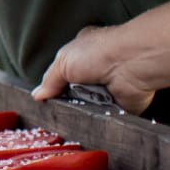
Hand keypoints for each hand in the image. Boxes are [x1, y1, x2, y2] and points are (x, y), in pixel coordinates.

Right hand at [32, 25, 157, 113]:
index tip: (45, 97)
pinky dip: (98, 117)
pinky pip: (103, 117)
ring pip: (87, 106)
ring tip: (79, 105)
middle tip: (61, 103)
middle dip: (67, 98)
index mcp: (82, 53)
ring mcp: (109, 89)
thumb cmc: (100, 52)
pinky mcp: (120, 105)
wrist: (131, 65)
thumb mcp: (62, 62)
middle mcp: (97, 70)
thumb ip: (49, 81)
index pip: (63, 73)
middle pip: (74, 91)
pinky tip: (94, 113)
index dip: (54, 85)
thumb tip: (38, 95)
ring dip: (82, 108)